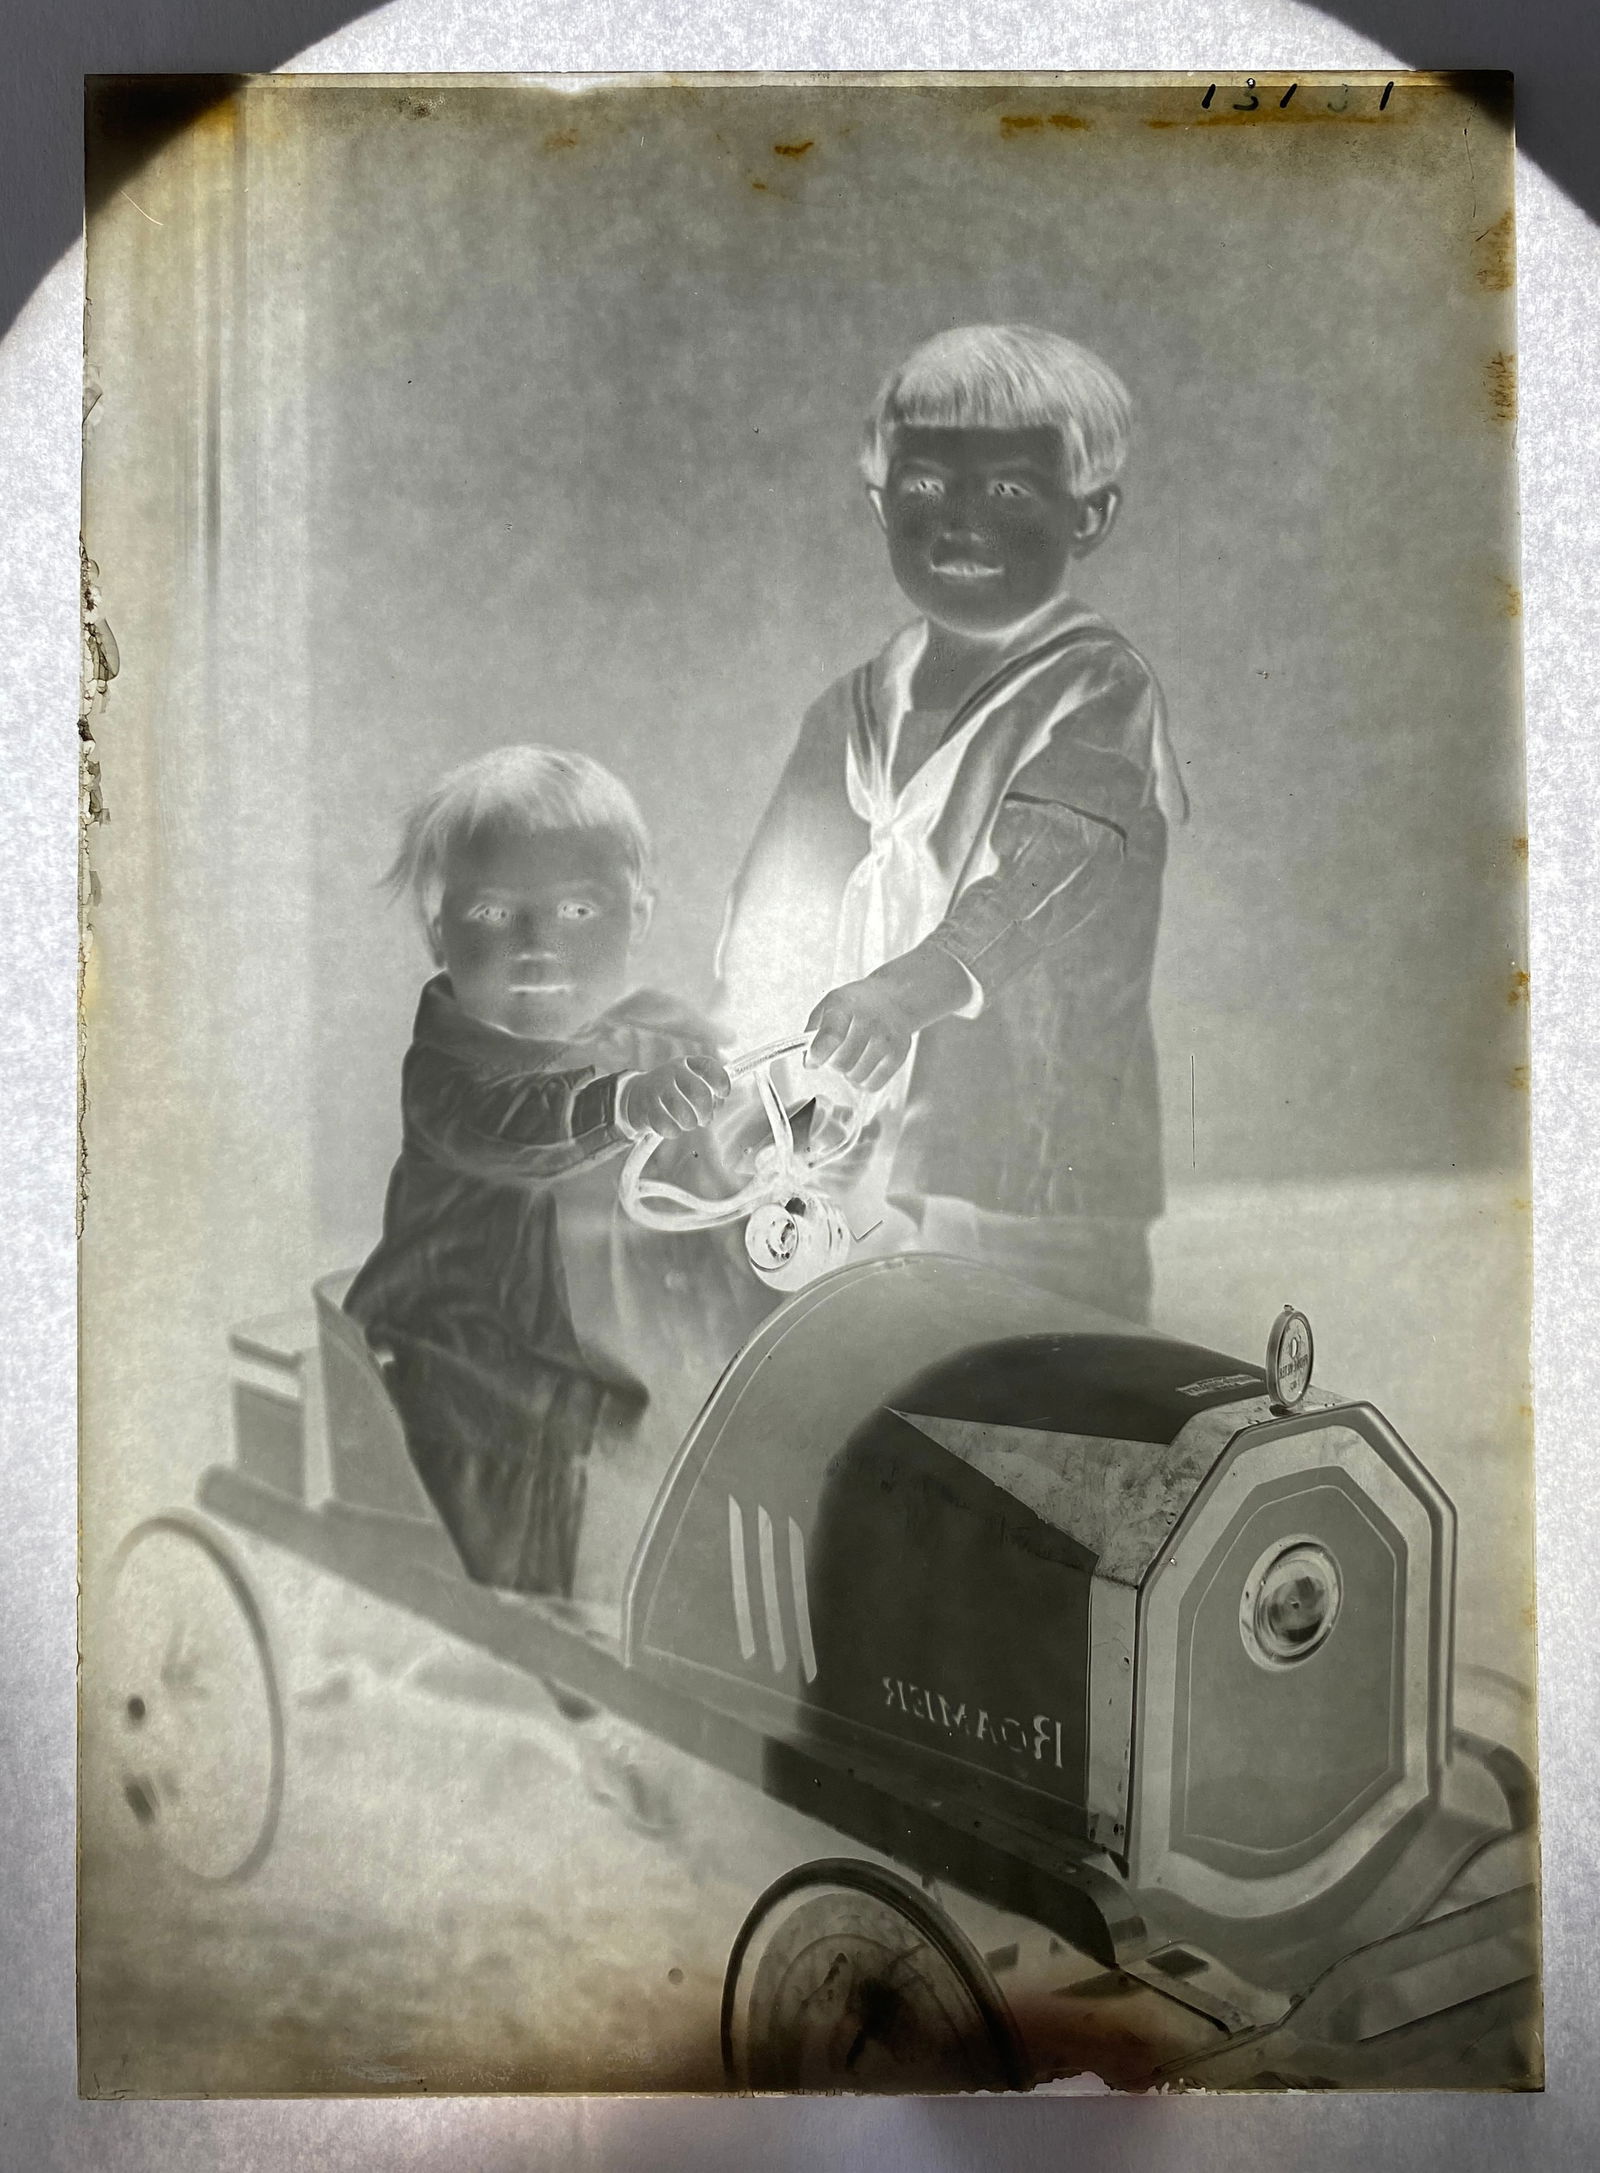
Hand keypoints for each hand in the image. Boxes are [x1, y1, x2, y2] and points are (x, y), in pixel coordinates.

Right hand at [621, 1054, 730, 1136]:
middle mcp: (672, 1072)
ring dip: (690, 1123)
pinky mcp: (646, 1107)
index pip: (710, 1068)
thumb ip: (710, 1090)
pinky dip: (674, 1131)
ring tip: (688, 1123)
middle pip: (699, 1093)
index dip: (722, 1083)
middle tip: (705, 1119)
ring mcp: (657, 1088)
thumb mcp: (691, 1081)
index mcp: (688, 1064)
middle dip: (706, 1112)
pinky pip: (666, 1125)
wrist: (637, 1095)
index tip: (722, 1095)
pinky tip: (674, 1127)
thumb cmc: (673, 1090)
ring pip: (683, 1112)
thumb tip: (719, 1102)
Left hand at [804, 979, 915, 1093]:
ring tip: (852, 1058)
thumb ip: (813, 1032)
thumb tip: (809, 1063)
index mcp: (846, 1005)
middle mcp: (869, 1022)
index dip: (818, 1054)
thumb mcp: (829, 1005)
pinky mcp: (898, 1055)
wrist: (895, 997)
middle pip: (841, 1063)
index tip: (814, 1059)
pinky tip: (862, 1066)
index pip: (831, 1036)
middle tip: (836, 1053)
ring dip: (848, 1072)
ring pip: (855, 1077)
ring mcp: (886, 1039)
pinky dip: (863, 1081)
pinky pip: (872, 1084)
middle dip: (832, 1063)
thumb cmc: (857, 1003)